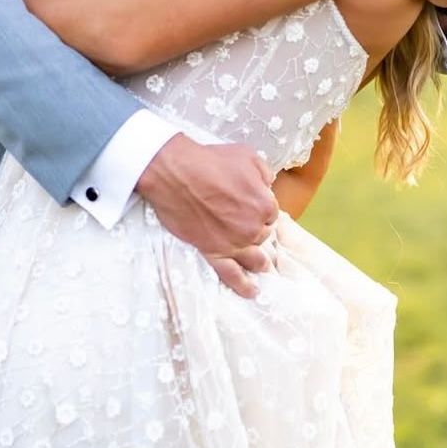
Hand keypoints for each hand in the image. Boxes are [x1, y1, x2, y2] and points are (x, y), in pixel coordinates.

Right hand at [135, 134, 278, 300]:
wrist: (175, 172)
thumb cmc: (210, 160)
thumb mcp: (247, 155)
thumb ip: (265, 173)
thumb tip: (268, 185)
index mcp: (264, 204)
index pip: (271, 214)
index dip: (261, 209)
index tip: (250, 205)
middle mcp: (253, 228)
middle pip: (263, 235)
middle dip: (256, 229)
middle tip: (244, 223)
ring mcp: (233, 243)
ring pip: (253, 257)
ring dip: (259, 260)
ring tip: (262, 266)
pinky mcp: (212, 252)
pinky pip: (231, 274)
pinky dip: (243, 285)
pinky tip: (251, 292)